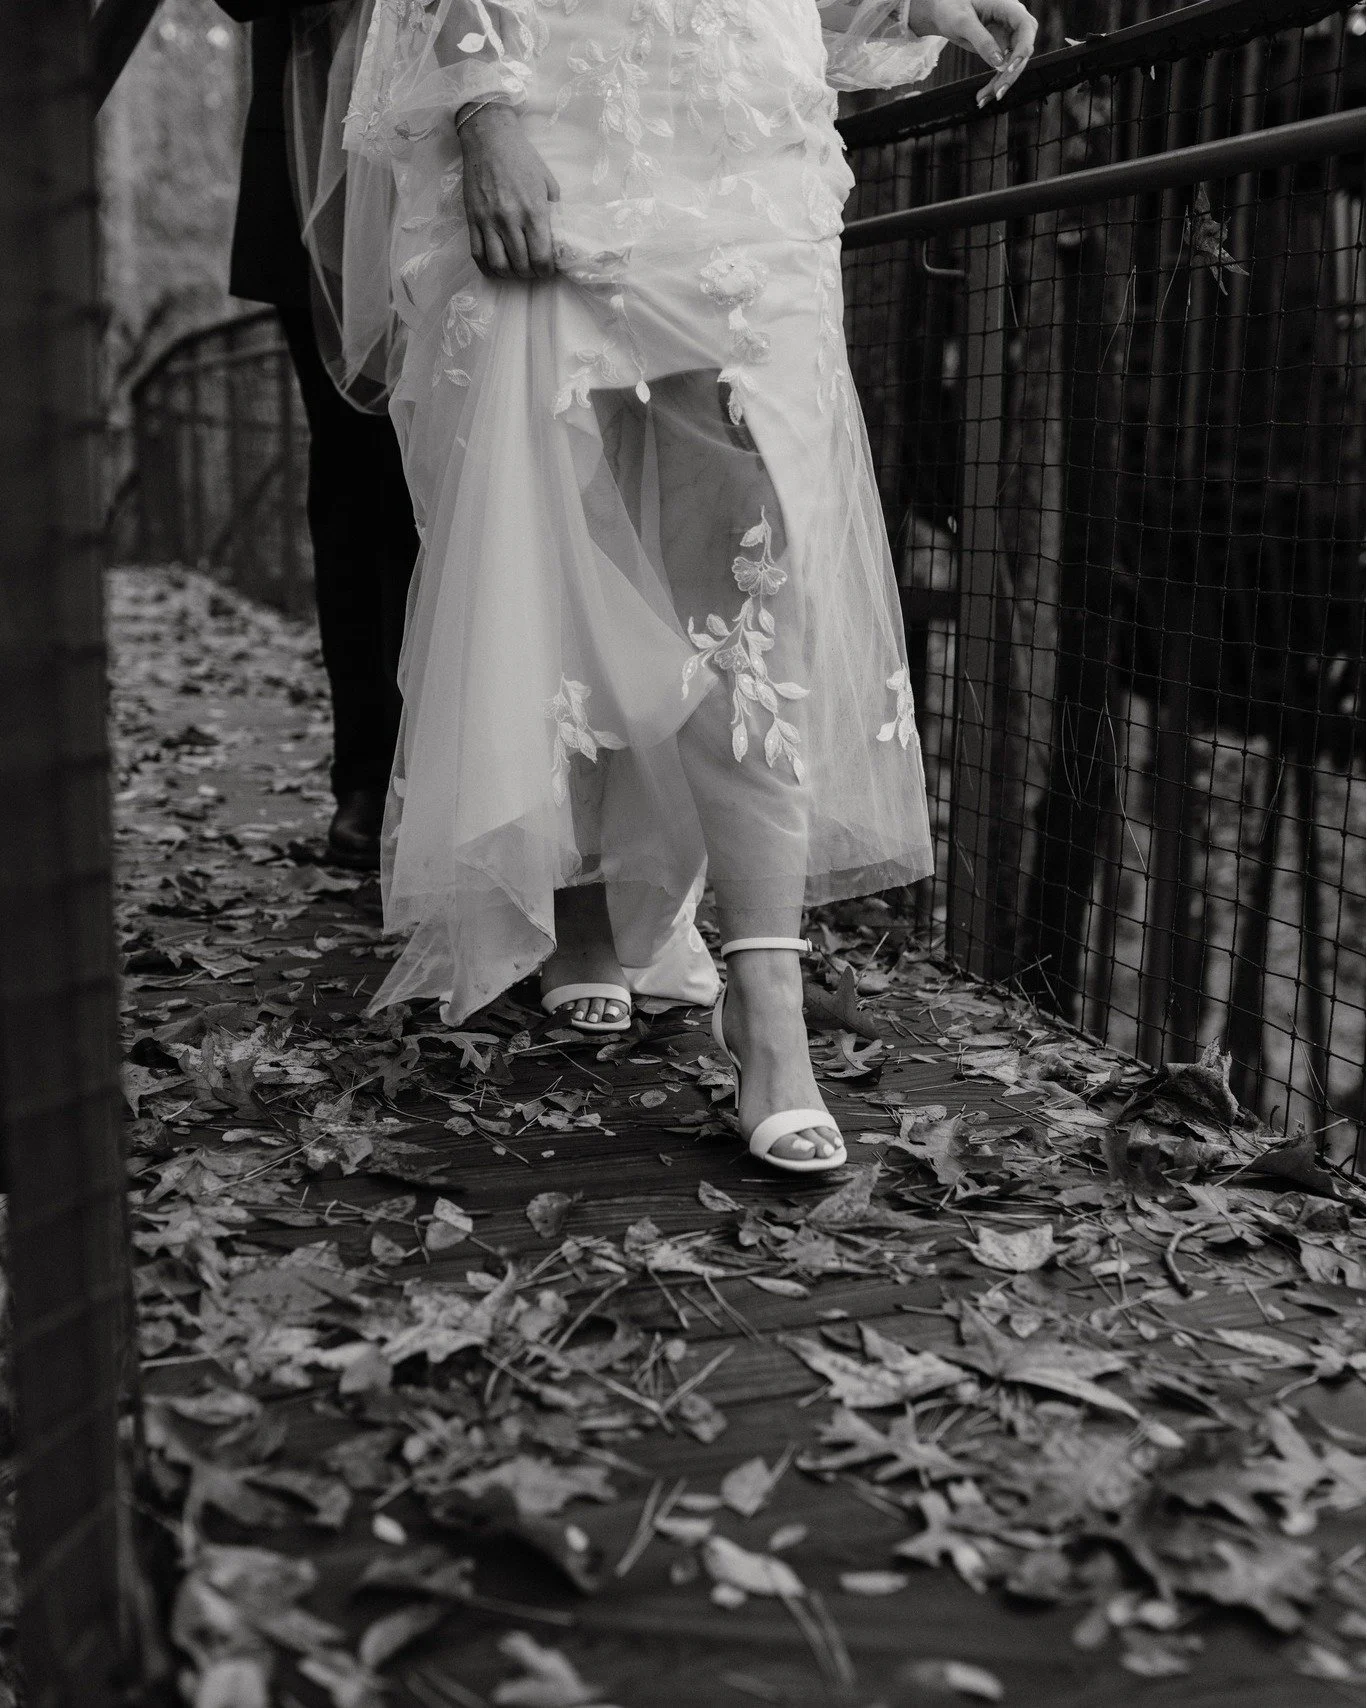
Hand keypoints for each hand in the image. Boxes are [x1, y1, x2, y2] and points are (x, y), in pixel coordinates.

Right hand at [456, 103, 560, 281]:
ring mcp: (489, 221)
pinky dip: (488, 268)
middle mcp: (511, 220)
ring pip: (499, 265)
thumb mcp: (547, 182)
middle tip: (533, 270)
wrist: (489, 138)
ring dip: (509, 274)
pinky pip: (478, 254)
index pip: (541, 257)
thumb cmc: (522, 157)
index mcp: (534, 211)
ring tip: (515, 269)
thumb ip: (552, 210)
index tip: (547, 268)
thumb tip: (556, 234)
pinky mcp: (472, 219)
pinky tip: (496, 267)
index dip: (546, 271)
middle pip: (521, 266)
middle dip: (530, 274)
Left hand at [902, 0, 1037, 103]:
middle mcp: (1011, 21)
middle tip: (997, 93)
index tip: (1010, 67)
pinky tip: (983, 96)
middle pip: (1022, 49)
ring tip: (983, 98)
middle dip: (1011, 73)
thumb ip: (981, 40)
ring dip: (1001, 83)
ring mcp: (1007, 36)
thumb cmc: (951, 7)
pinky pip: (1003, 68)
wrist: (944, 11)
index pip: (1026, 27)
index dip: (1023, 48)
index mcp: (1007, 7)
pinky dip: (994, 83)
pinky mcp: (1000, 48)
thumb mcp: (963, 22)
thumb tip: (998, 63)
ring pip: (1014, 63)